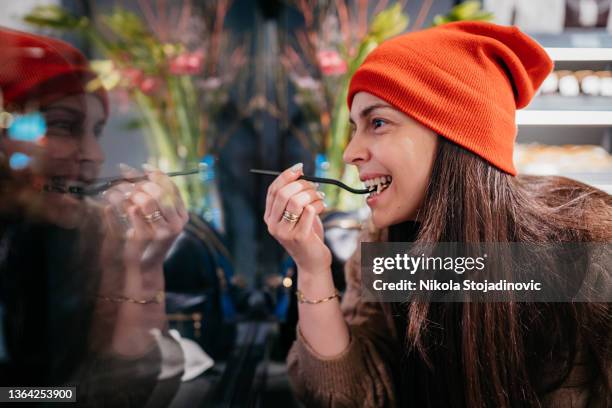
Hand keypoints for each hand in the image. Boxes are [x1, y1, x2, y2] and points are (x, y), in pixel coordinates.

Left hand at [100, 164, 187, 283]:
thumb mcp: (158, 218)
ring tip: (117, 192)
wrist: (142, 268)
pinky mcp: (144, 238)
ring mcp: (161, 232)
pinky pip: (131, 211)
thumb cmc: (148, 238)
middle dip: (140, 184)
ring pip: (145, 201)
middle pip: (159, 192)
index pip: (172, 187)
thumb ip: (155, 196)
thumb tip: (139, 169)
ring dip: (129, 192)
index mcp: (182, 216)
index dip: (157, 175)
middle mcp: (176, 224)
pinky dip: (119, 203)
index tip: (143, 169)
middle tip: (126, 182)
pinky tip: (111, 202)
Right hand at [264, 163, 330, 273]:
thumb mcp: (297, 214)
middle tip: (315, 186)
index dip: (286, 176)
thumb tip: (300, 172)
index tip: (300, 168)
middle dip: (302, 185)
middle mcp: (273, 225)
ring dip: (312, 195)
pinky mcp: (299, 237)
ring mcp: (284, 232)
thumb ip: (294, 196)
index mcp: (269, 217)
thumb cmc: (307, 234)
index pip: (273, 190)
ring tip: (320, 197)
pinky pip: (309, 211)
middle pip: (283, 194)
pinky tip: (323, 207)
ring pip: (296, 201)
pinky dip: (319, 204)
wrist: (313, 261)